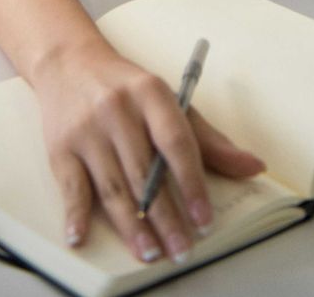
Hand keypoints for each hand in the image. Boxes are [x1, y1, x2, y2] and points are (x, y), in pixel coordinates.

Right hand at [34, 40, 265, 265]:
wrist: (70, 62)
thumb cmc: (126, 87)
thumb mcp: (168, 101)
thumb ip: (208, 139)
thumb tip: (252, 166)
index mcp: (151, 93)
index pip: (176, 142)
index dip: (192, 184)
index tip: (204, 218)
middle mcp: (118, 109)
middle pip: (144, 173)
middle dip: (166, 217)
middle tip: (181, 249)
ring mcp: (87, 129)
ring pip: (113, 186)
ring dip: (132, 225)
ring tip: (150, 252)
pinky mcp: (61, 147)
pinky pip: (71, 186)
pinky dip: (75, 214)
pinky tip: (82, 236)